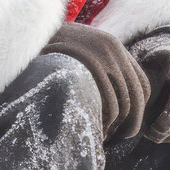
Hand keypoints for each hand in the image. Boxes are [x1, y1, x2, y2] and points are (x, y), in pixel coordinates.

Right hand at [42, 23, 150, 139]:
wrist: (28, 32)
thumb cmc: (49, 49)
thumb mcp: (79, 51)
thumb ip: (97, 67)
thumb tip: (113, 100)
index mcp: (113, 46)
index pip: (141, 83)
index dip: (140, 107)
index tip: (129, 124)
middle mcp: (113, 49)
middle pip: (136, 94)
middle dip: (132, 121)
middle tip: (121, 137)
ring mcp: (102, 55)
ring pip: (123, 101)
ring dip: (115, 124)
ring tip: (102, 136)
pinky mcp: (88, 64)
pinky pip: (107, 100)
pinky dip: (105, 119)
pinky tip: (94, 128)